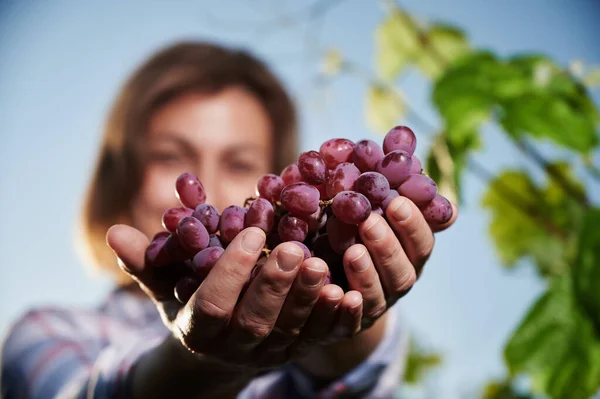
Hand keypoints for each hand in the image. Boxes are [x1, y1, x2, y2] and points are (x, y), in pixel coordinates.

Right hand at [106, 226, 364, 370]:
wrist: (223, 348)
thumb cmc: (193, 303)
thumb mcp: (168, 286)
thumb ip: (148, 261)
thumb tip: (114, 234)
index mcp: (200, 329)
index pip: (213, 305)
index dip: (230, 273)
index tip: (250, 233)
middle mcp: (237, 347)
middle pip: (256, 321)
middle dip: (275, 285)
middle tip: (294, 248)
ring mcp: (272, 353)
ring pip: (292, 331)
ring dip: (309, 300)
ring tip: (321, 264)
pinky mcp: (300, 350)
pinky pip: (321, 340)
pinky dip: (337, 320)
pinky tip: (351, 293)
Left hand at [339, 195, 457, 329]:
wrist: (327, 275)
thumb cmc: (351, 229)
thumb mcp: (368, 209)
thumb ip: (384, 189)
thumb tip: (406, 154)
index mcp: (409, 255)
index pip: (422, 243)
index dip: (413, 225)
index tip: (397, 202)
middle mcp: (396, 282)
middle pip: (402, 272)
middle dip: (388, 247)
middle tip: (369, 222)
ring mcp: (375, 306)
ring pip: (379, 297)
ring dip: (368, 274)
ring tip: (352, 252)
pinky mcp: (348, 325)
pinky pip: (351, 323)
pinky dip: (348, 310)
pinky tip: (338, 293)